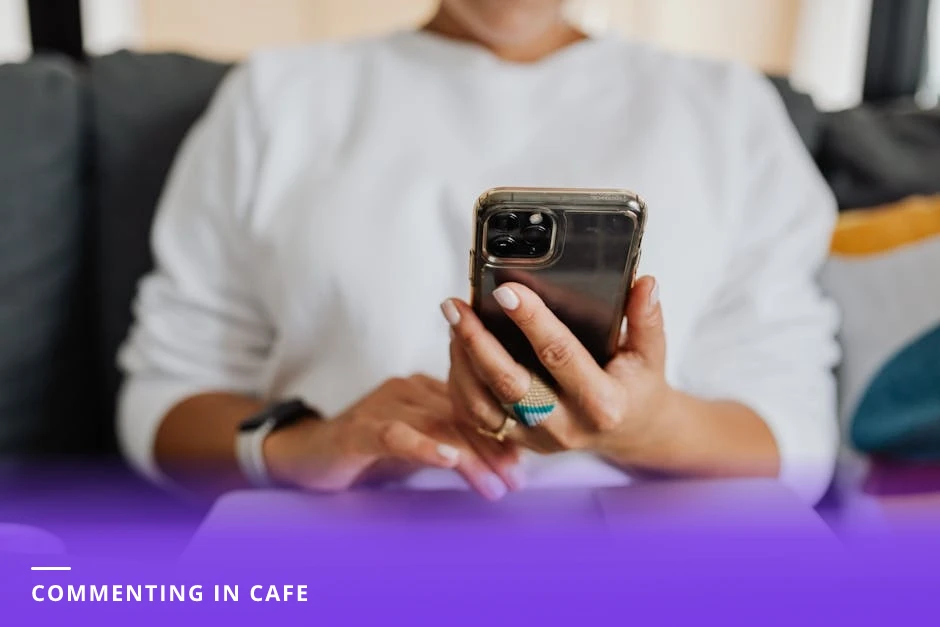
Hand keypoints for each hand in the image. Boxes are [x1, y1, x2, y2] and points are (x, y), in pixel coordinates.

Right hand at [263, 375, 523, 499]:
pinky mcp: (358, 429)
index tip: (523, 464)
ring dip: (470, 456)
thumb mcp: (415, 447)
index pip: (473, 407)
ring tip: (494, 485)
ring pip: (437, 425)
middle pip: (461, 415)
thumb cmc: (365, 452)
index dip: (501, 434)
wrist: (304, 455)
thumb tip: (503, 464)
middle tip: (516, 480)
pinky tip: (447, 459)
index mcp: (424, 389)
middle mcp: (407, 389)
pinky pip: (395, 434)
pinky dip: (424, 445)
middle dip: (493, 449)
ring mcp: (382, 406)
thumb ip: (451, 446)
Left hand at [442, 276, 673, 464]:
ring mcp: (539, 440)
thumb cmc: (637, 385)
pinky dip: (460, 384)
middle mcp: (566, 427)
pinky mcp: (519, 443)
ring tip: (453, 321)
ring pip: (483, 405)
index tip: (506, 290)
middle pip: (509, 384)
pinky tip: (456, 350)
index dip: (531, 321)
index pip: (560, 356)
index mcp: (602, 403)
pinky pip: (477, 418)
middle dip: (477, 341)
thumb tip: (645, 283)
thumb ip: (647, 318)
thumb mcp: (651, 352)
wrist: (631, 431)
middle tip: (456, 306)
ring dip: (461, 361)